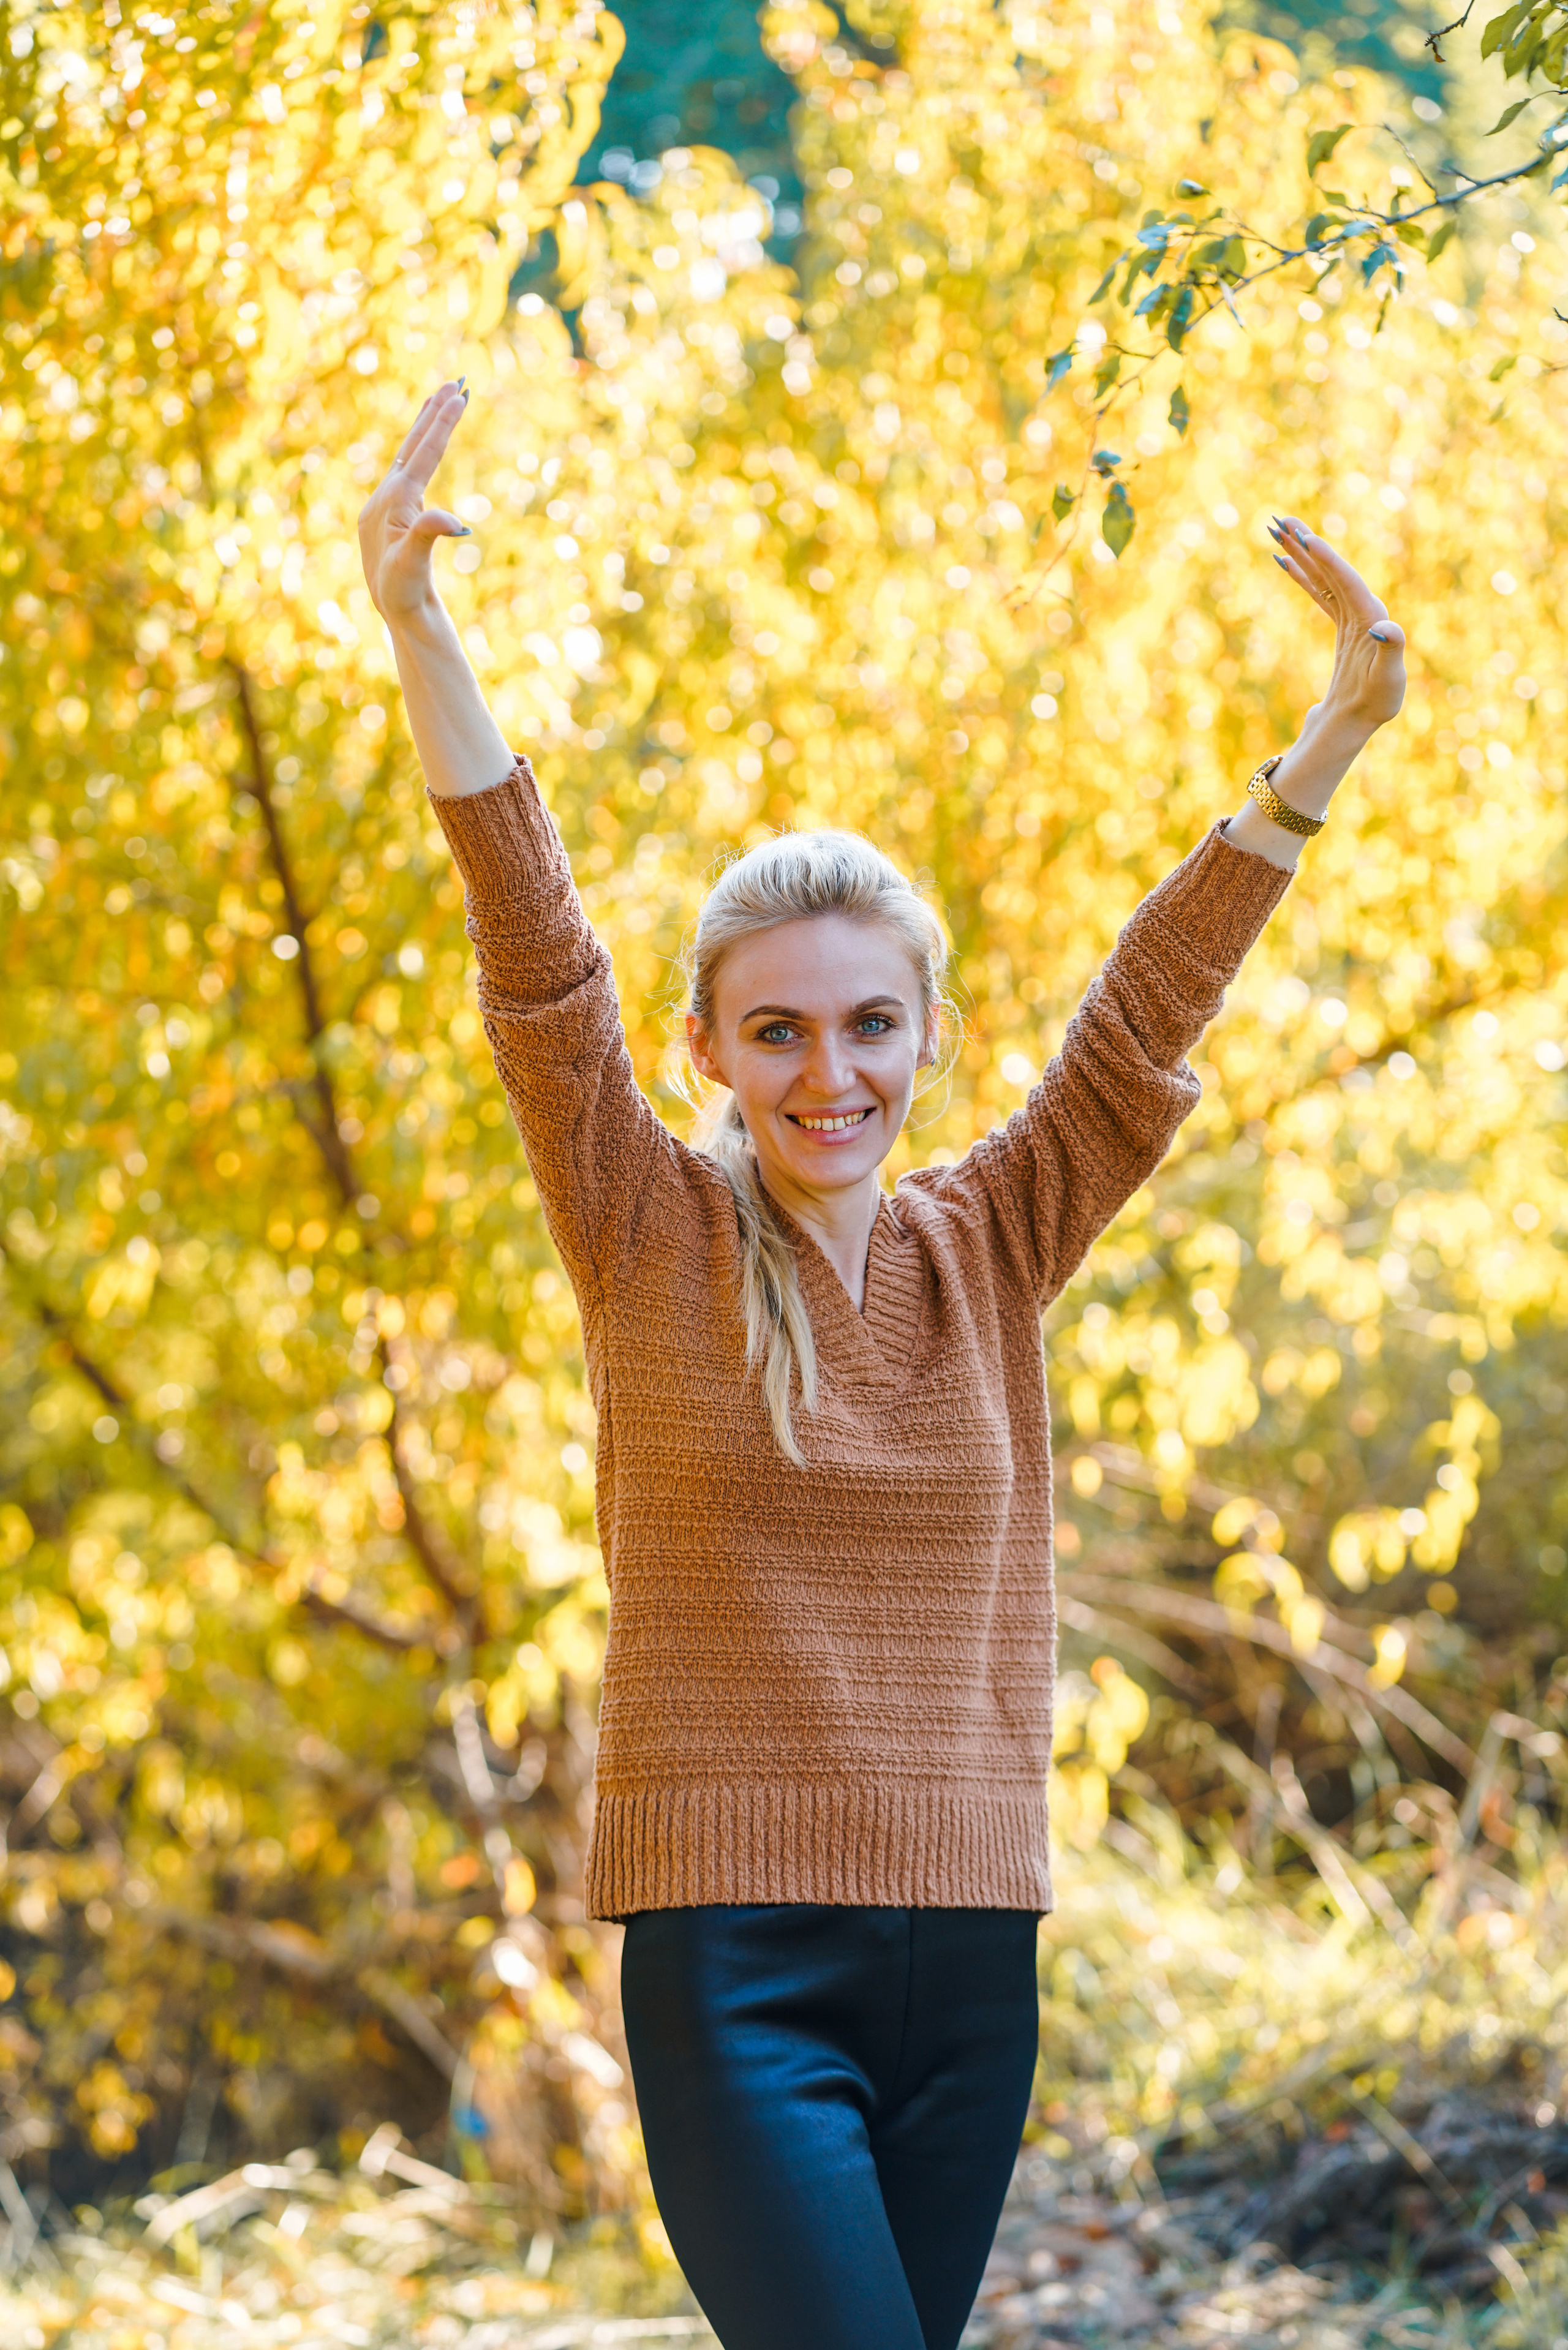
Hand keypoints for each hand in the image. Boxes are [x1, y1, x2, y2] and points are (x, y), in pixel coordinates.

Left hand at [357, 381, 472, 625]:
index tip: (460, 395)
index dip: (442, 424)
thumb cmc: (403, 593)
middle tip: (456, 381)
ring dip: (427, 426)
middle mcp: (386, 497)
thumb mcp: (412, 566)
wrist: (396, 614)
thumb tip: (453, 520)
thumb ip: (426, 535)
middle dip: (434, 413)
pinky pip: (410, 471)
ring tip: (441, 399)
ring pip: (410, 455)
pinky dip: (421, 450)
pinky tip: (425, 446)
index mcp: (393, 502)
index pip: (423, 455)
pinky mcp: (393, 514)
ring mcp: (388, 504)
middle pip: (413, 446)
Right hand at [1268, 516, 1406, 737]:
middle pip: (1332, 570)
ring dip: (1301, 554)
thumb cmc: (1374, 706)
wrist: (1358, 723)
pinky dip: (1303, 577)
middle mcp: (1365, 611)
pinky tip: (1284, 562)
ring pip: (1323, 577)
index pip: (1347, 582)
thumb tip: (1386, 627)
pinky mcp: (1341, 626)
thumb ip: (1391, 651)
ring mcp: (1351, 617)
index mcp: (1374, 619)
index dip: (1326, 559)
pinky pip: (1319, 593)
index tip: (1305, 537)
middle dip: (1307, 544)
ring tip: (1277, 530)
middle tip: (1281, 519)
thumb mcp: (1387, 682)